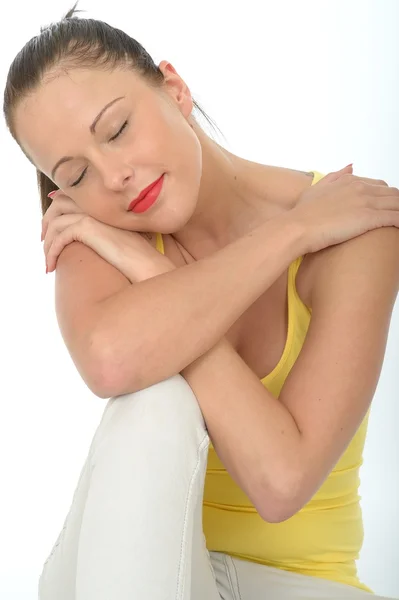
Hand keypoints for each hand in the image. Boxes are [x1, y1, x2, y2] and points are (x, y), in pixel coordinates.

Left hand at [41, 190, 175, 281]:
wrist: (151, 265)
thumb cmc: (142, 258)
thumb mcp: (123, 239)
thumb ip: (105, 232)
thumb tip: (93, 238)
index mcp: (106, 205)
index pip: (73, 196)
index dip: (57, 205)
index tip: (49, 224)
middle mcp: (99, 206)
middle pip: (60, 204)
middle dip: (47, 222)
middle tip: (44, 241)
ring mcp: (94, 215)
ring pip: (56, 222)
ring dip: (47, 242)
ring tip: (47, 260)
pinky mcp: (89, 228)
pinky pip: (60, 236)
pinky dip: (51, 251)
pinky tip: (51, 265)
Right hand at [290, 165, 398, 253]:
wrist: (297, 226)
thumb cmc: (302, 213)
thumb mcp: (316, 188)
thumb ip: (335, 176)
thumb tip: (350, 167)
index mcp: (349, 181)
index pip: (378, 185)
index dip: (384, 197)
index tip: (384, 207)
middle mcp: (360, 188)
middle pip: (392, 193)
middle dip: (396, 204)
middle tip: (394, 214)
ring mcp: (366, 202)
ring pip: (397, 203)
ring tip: (398, 221)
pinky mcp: (369, 218)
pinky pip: (396, 217)